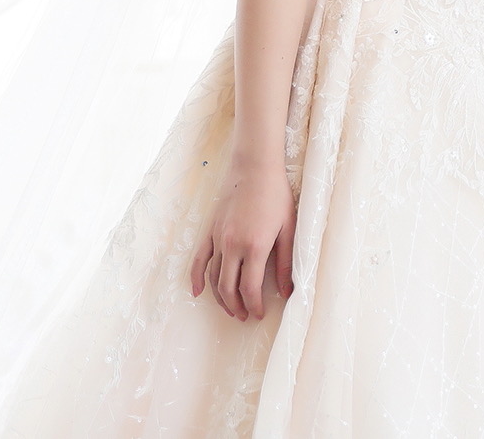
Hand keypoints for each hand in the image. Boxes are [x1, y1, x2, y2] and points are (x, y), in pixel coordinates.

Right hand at [189, 157, 296, 320]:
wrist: (254, 168)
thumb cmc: (276, 196)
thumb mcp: (288, 229)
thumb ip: (286, 262)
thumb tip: (287, 291)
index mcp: (254, 247)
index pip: (249, 289)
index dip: (254, 306)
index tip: (259, 314)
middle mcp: (232, 246)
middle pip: (228, 288)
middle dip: (236, 307)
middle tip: (245, 316)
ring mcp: (218, 239)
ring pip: (213, 278)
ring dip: (220, 298)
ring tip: (231, 309)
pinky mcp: (209, 231)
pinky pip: (199, 260)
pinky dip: (196, 278)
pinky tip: (198, 292)